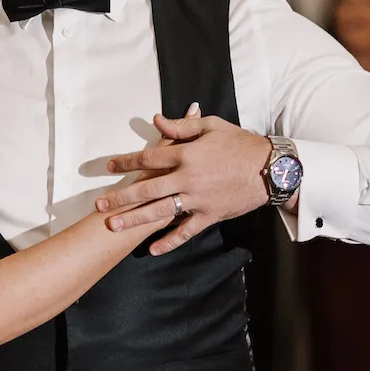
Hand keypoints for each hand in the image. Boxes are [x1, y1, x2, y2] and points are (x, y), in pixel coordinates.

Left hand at [96, 112, 271, 254]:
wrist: (271, 168)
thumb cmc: (240, 143)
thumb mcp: (211, 126)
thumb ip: (181, 126)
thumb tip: (156, 121)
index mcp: (187, 154)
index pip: (149, 158)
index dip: (127, 162)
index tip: (109, 168)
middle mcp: (188, 178)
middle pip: (147, 189)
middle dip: (120, 198)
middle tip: (99, 206)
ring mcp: (198, 199)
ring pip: (160, 212)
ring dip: (134, 220)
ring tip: (113, 227)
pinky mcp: (209, 215)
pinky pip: (186, 232)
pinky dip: (169, 242)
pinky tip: (152, 249)